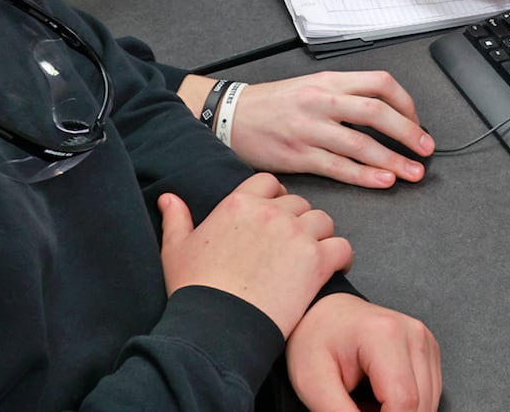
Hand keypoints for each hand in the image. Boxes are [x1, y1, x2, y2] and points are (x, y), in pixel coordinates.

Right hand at [158, 172, 352, 337]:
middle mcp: (270, 212)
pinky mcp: (316, 261)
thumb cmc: (195, 290)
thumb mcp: (176, 250)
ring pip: (323, 221)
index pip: (268, 182)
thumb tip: (168, 198)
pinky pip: (342, 247)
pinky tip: (333, 268)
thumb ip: (176, 219)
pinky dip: (341, 257)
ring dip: (319, 235)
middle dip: (297, 219)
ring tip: (311, 255)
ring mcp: (296, 234)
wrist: (216, 326)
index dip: (274, 197)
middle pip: (298, 202)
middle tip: (291, 243)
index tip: (274, 214)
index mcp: (239, 203)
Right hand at [228, 72, 433, 188]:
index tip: (416, 122)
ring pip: (361, 144)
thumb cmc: (271, 104)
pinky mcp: (298, 155)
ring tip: (413, 173)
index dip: (405, 104)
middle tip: (426, 149)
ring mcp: (310, 129)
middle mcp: (321, 101)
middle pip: (377, 112)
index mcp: (328, 81)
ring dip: (393, 160)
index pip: (379, 84)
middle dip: (408, 132)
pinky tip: (382, 181)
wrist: (229, 115)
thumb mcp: (309, 85)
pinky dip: (365, 176)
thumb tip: (383, 114)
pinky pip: (338, 167)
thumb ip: (344, 96)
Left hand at [286, 293, 440, 411]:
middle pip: (421, 405)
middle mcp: (413, 334)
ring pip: (428, 403)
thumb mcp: (314, 382)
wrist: (323, 313)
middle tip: (356, 408)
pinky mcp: (428, 350)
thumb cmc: (315, 340)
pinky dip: (405, 406)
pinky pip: (428, 394)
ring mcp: (424, 340)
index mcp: (385, 334)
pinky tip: (380, 399)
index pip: (404, 402)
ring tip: (365, 404)